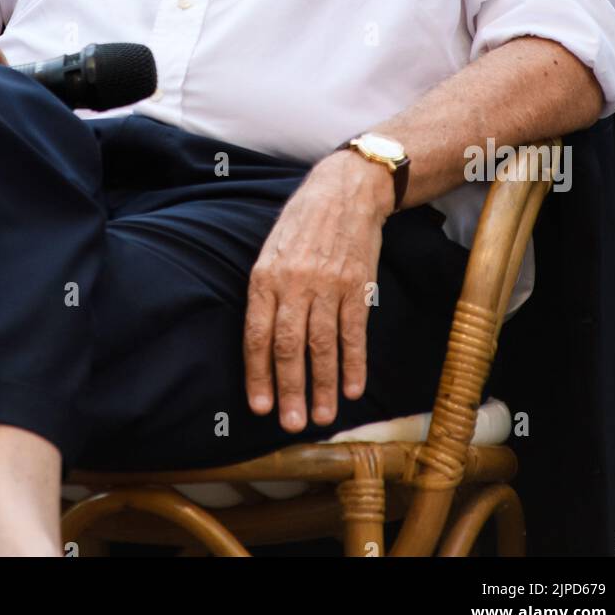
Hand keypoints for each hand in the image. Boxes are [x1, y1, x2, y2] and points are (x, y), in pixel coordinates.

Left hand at [243, 149, 395, 433]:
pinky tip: (353, 388)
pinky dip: (354, 363)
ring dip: (322, 385)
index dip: (258, 374)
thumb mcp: (271, 249)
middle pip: (289, 346)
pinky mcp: (357, 286)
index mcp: (265, 276)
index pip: (257, 334)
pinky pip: (354, 332)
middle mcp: (294, 283)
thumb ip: (266, 291)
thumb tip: (260, 342)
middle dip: (289, 389)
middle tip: (291, 424)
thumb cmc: (303, 223)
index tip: (260, 406)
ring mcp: (328, 285)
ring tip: (322, 416)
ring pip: (323, 345)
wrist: (346, 191)